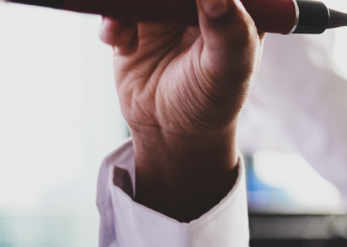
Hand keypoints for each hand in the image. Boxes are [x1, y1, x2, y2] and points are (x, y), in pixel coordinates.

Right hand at [101, 0, 260, 220]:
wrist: (171, 133)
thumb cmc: (212, 103)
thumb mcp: (228, 69)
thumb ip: (228, 31)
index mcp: (236, 7)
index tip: (176, 1)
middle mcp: (200, 4)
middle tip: (149, 6)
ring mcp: (163, 11)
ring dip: (127, 1)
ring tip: (125, 24)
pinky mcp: (132, 25)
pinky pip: (114, 8)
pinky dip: (111, 19)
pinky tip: (117, 39)